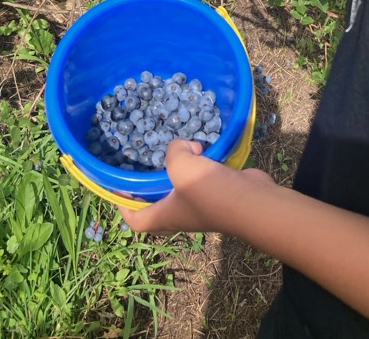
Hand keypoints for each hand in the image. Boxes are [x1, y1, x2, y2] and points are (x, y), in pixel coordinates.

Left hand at [118, 139, 275, 235]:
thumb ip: (173, 151)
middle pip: (157, 204)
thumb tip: (184, 147)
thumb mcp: (181, 166)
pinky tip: (201, 147)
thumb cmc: (209, 191)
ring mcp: (200, 205)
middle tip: (144, 164)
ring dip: (176, 170)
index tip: (117, 186)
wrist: (251, 202)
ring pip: (180, 187)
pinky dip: (198, 164)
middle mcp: (180, 215)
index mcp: (164, 217)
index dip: (123, 206)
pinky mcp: (218, 193)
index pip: (135, 220)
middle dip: (149, 186)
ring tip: (175, 148)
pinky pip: (201, 178)